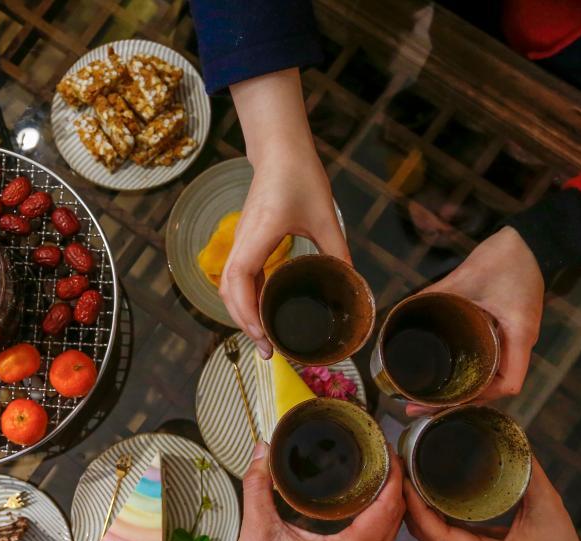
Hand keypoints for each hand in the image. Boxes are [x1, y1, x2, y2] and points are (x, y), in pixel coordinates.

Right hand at [208, 443, 404, 540]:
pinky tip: (367, 502)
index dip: (393, 476)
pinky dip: (380, 520)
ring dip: (389, 503)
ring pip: (391, 533)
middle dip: (394, 484)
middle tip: (383, 453)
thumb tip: (260, 450)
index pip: (387, 507)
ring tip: (378, 472)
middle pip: (395, 518)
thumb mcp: (257, 531)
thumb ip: (258, 487)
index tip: (387, 449)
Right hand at [223, 69, 349, 357]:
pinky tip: (263, 311)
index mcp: (258, 237)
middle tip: (268, 350)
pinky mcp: (246, 241)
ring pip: (229, 286)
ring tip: (264, 337)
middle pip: (228, 292)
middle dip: (244, 324)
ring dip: (242, 313)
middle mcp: (242, 242)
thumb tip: (353, 286)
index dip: (247, 313)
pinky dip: (246, 299)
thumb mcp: (326, 218)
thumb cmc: (300, 178)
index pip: (240, 282)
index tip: (265, 337)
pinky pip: (238, 276)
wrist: (281, 150)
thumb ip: (338, 253)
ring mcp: (241, 242)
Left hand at [404, 456, 580, 540]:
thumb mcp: (547, 509)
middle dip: (407, 502)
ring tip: (408, 473)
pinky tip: (422, 490)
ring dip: (412, 507)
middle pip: (421, 533)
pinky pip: (435, 534)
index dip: (414, 505)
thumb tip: (514, 441)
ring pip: (425, 535)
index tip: (405, 478)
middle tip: (402, 467)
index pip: (433, 532)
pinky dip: (425, 513)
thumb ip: (530, 475)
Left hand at [406, 227, 543, 415]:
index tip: (443, 402)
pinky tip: (447, 374)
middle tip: (419, 407)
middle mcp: (519, 343)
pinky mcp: (507, 330)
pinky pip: (491, 360)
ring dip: (463, 390)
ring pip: (492, 377)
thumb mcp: (467, 276)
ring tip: (428, 398)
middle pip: (494, 388)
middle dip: (459, 401)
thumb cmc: (506, 258)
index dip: (477, 398)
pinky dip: (470, 372)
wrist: (531, 240)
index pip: (507, 385)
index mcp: (518, 335)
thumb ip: (437, 294)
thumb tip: (403, 309)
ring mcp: (515, 338)